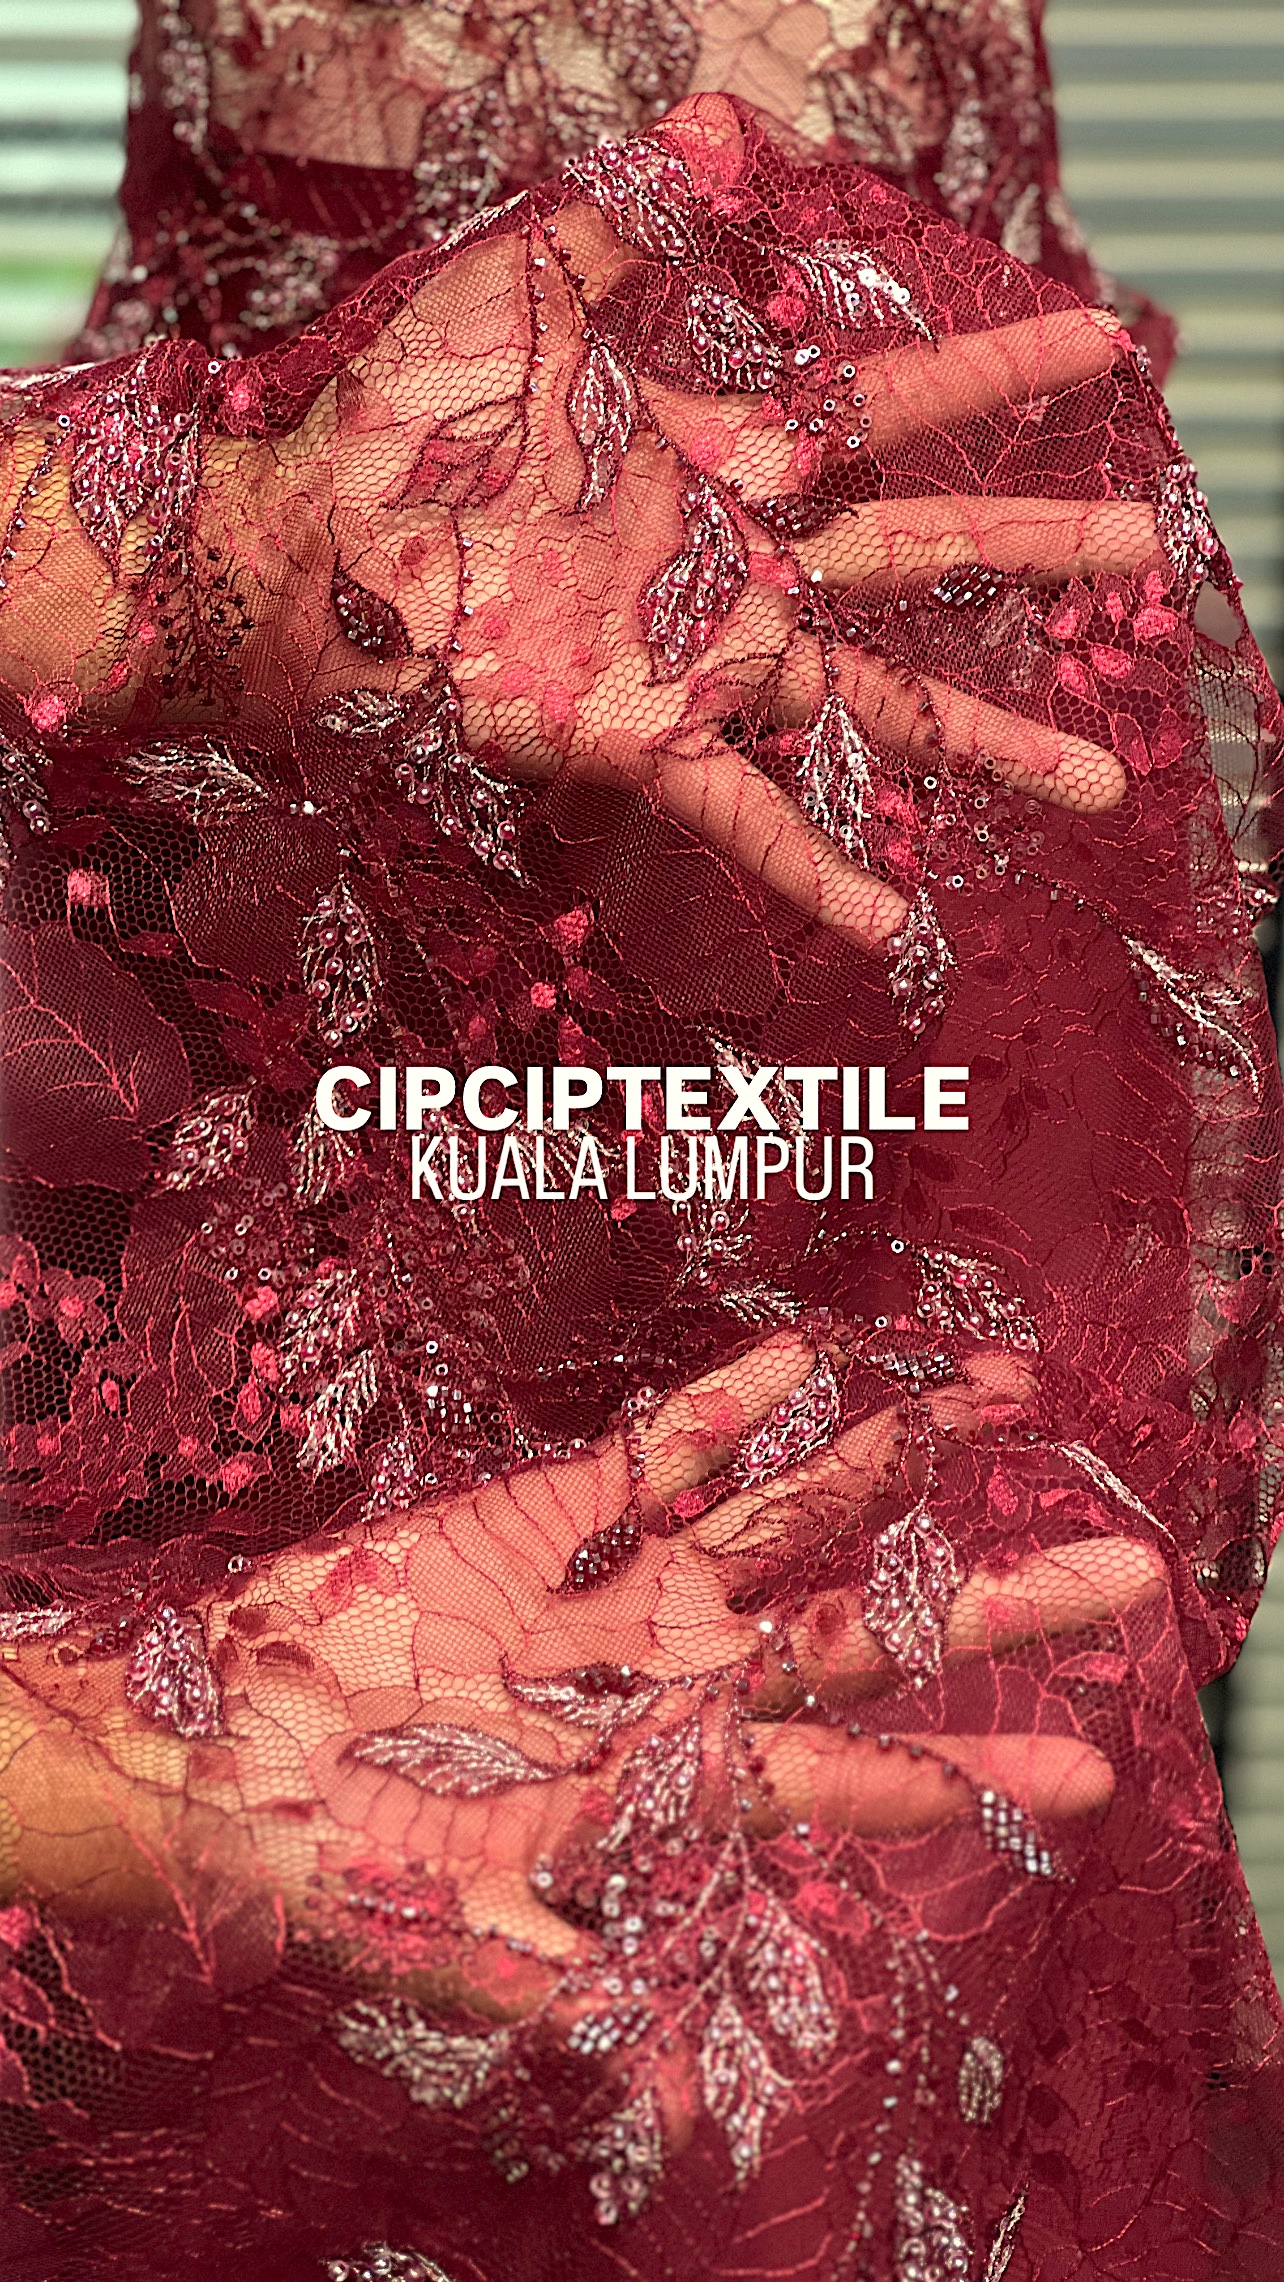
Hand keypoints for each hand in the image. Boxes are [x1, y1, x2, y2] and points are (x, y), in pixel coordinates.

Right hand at [1, 1332, 1161, 1988]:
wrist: (225, 1747)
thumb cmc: (328, 1858)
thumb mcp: (436, 1932)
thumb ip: (547, 1984)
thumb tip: (668, 2111)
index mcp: (665, 1784)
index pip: (842, 1777)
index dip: (960, 1773)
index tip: (1086, 1773)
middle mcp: (676, 1676)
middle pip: (863, 1631)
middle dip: (990, 1606)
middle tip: (1131, 1579)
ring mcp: (628, 1584)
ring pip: (788, 1513)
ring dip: (894, 1458)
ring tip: (1008, 1402)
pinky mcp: (558, 1508)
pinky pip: (665, 1445)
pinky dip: (731, 1403)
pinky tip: (812, 1355)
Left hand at [178, 96, 1154, 949]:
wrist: (322, 547)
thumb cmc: (408, 421)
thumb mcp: (523, 291)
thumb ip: (631, 227)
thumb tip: (725, 126)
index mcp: (719, 457)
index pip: (889, 408)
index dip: (997, 372)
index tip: (1104, 342)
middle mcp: (736, 567)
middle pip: (921, 554)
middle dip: (1038, 549)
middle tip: (1146, 555)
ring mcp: (702, 663)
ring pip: (876, 708)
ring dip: (987, 743)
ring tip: (1090, 782)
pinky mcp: (647, 743)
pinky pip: (751, 815)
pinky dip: (820, 869)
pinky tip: (893, 920)